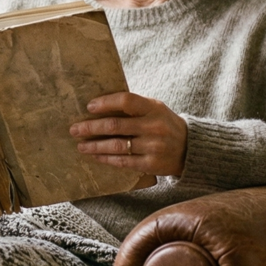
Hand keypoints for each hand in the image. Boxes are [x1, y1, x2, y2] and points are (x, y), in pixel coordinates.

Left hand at [69, 92, 187, 175]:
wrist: (190, 149)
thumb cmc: (164, 124)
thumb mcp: (155, 109)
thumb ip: (133, 106)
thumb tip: (100, 103)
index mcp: (153, 108)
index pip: (126, 101)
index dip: (106, 103)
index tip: (89, 106)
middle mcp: (153, 127)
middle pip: (115, 125)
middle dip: (91, 127)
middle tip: (74, 129)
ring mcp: (153, 147)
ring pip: (116, 146)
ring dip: (94, 146)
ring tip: (80, 145)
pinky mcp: (150, 164)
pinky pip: (122, 162)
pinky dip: (105, 158)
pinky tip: (94, 156)